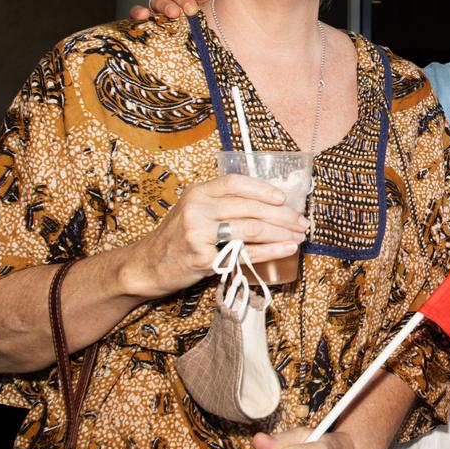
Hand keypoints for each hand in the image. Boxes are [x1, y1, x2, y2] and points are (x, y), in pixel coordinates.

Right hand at [127, 174, 306, 297]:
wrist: (147, 265)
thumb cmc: (178, 237)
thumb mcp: (194, 210)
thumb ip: (223, 203)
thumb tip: (269, 203)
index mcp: (198, 192)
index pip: (235, 183)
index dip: (262, 189)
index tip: (283, 198)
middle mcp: (198, 209)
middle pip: (249, 208)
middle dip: (282, 215)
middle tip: (301, 221)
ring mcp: (199, 234)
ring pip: (251, 229)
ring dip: (281, 233)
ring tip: (299, 235)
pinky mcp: (203, 259)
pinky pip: (245, 253)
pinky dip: (271, 251)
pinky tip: (286, 249)